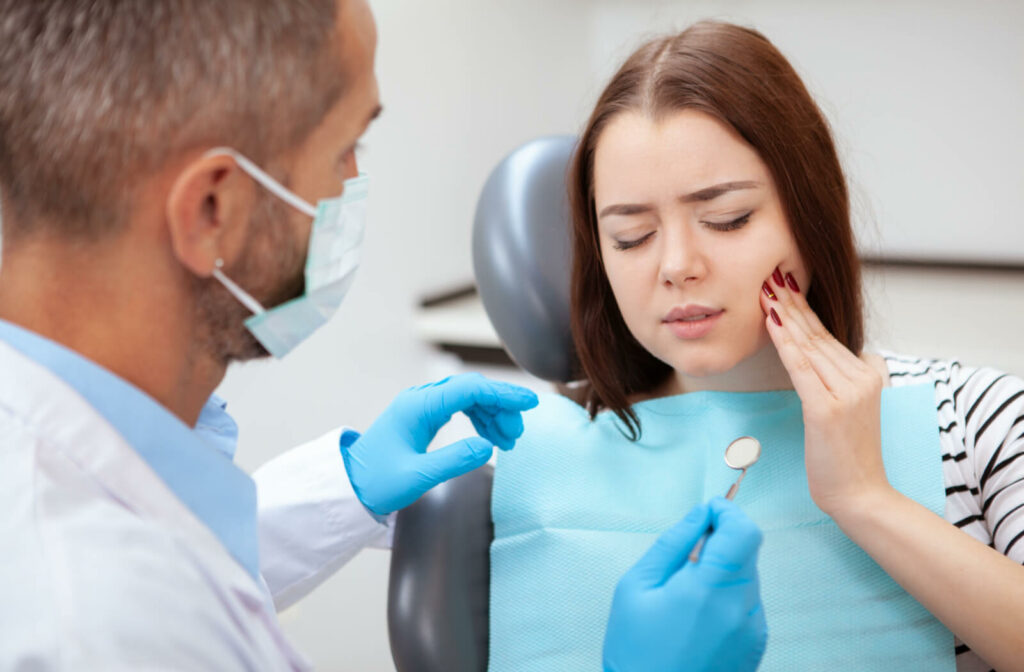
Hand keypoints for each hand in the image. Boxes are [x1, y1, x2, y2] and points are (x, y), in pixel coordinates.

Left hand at [340, 373, 538, 514]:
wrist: (349, 487)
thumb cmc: (377, 483)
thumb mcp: (417, 477)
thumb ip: (453, 461)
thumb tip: (488, 447)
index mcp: (419, 407)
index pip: (470, 390)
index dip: (503, 394)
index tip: (529, 403)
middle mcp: (421, 400)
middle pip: (472, 390)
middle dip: (501, 407)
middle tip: (516, 435)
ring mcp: (422, 407)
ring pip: (468, 398)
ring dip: (492, 414)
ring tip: (508, 440)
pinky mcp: (423, 417)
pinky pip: (459, 408)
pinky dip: (479, 419)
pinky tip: (490, 436)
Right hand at [603, 498, 766, 671]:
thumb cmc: (637, 651)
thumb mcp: (636, 587)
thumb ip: (673, 544)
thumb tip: (699, 515)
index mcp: (709, 590)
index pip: (743, 531)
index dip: (728, 512)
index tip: (709, 511)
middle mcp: (741, 609)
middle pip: (747, 550)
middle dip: (721, 541)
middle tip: (687, 556)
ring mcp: (753, 629)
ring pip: (748, 575)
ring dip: (724, 571)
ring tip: (686, 595)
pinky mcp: (756, 643)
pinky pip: (748, 602)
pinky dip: (728, 596)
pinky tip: (698, 615)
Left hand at [760, 267, 890, 515]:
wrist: (861, 496)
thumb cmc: (847, 457)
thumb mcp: (849, 410)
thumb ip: (839, 380)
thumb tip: (819, 356)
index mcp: (869, 373)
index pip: (827, 335)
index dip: (803, 309)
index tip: (783, 285)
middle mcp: (862, 377)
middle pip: (817, 334)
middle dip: (791, 302)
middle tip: (770, 275)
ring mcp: (847, 392)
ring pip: (808, 346)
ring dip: (784, 315)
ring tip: (765, 291)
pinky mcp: (828, 409)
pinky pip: (802, 369)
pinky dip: (785, 343)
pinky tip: (772, 323)